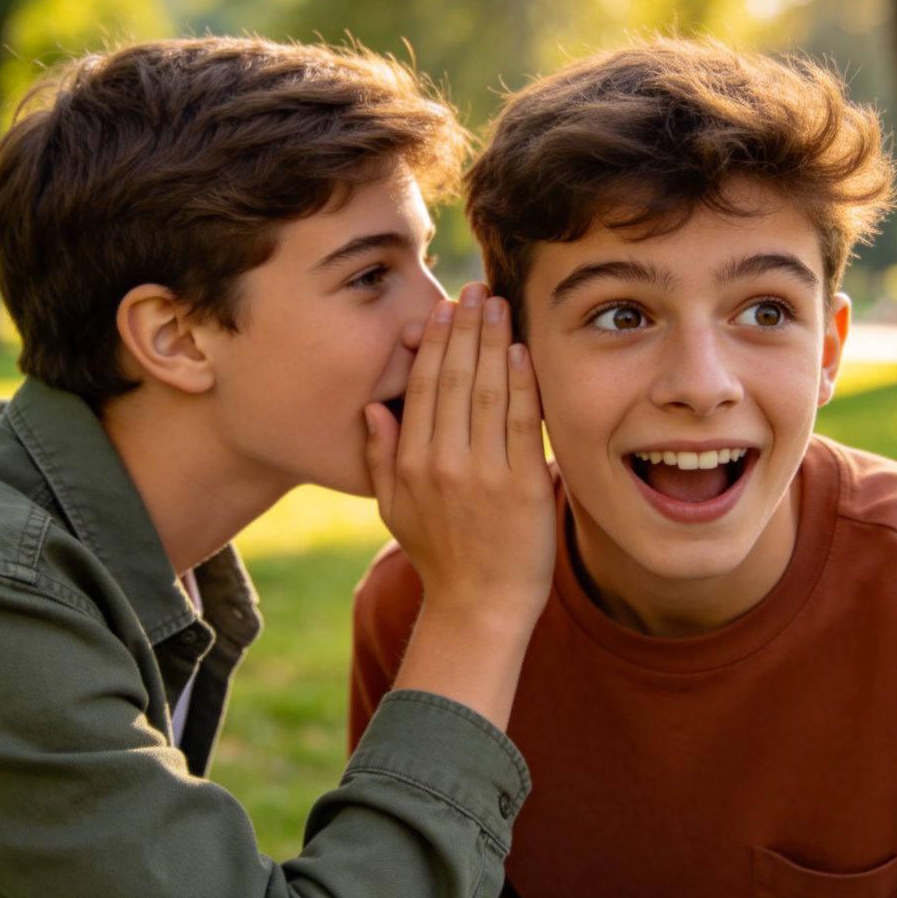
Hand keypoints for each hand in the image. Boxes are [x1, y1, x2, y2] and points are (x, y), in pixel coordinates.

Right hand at [363, 283, 555, 729]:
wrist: (479, 607)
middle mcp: (444, 463)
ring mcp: (485, 473)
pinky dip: (523, 382)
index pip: (423, 387)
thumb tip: (371, 408)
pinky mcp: (524, 486)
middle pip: (456, 378)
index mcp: (411, 464)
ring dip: (493, 341)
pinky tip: (521, 350)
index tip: (444, 309)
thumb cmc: (438, 556)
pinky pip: (524, 421)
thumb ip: (380, 458)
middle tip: (475, 290)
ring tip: (498, 304)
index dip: (434, 342)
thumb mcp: (393, 509)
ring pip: (489, 390)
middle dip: (465, 328)